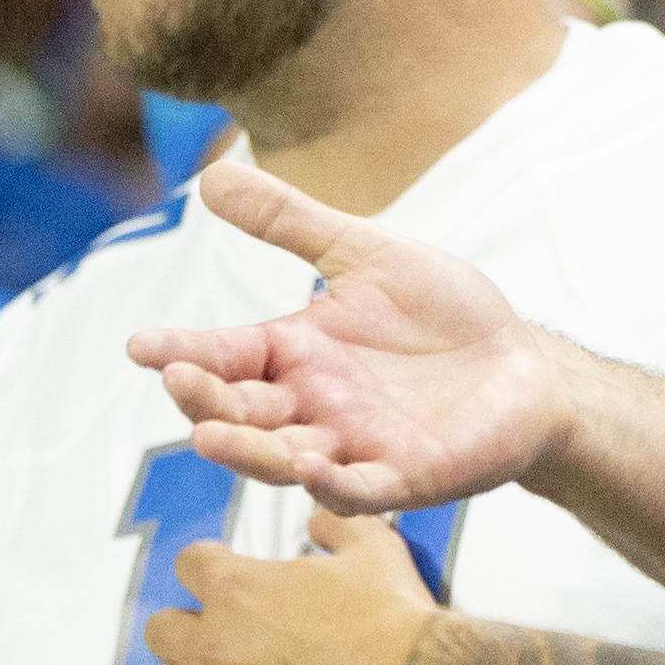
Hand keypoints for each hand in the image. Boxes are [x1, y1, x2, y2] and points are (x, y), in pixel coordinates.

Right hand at [123, 160, 570, 512]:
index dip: (182, 352)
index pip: (224, 356)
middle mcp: (311, 407)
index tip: (139, 345)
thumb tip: (210, 175)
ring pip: (284, 458)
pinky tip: (311, 471)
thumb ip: (291, 223)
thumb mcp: (366, 255)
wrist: (524, 366)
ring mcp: (354, 447)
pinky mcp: (405, 477)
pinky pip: (362, 489)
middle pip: (241, 412)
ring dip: (248, 451)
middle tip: (177, 380)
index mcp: (294, 355)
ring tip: (210, 436)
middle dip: (206, 400)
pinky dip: (335, 486)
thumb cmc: (445, 316)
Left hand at [147, 509, 440, 664]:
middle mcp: (212, 645)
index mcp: (237, 588)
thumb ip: (331, 524)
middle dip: (188, 632)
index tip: (235, 586)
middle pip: (159, 631)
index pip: (187, 565)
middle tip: (229, 642)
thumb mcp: (372, 545)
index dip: (212, 572)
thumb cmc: (396, 614)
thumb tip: (312, 523)